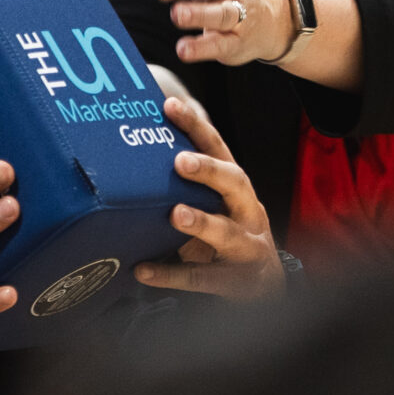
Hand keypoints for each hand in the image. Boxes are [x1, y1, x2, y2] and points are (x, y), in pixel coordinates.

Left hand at [134, 96, 285, 300]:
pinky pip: (202, 278)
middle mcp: (248, 212)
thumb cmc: (228, 237)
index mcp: (238, 189)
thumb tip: (129, 163)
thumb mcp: (214, 208)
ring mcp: (247, 247)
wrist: (264, 288)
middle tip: (180, 161)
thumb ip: (184, 189)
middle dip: (209, 170)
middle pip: (235, 183)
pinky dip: (172, 274)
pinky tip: (144, 270)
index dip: (196, 126)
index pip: (219, 149)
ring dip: (201, 222)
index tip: (170, 106)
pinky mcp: (236, 281)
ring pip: (227, 232)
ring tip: (176, 214)